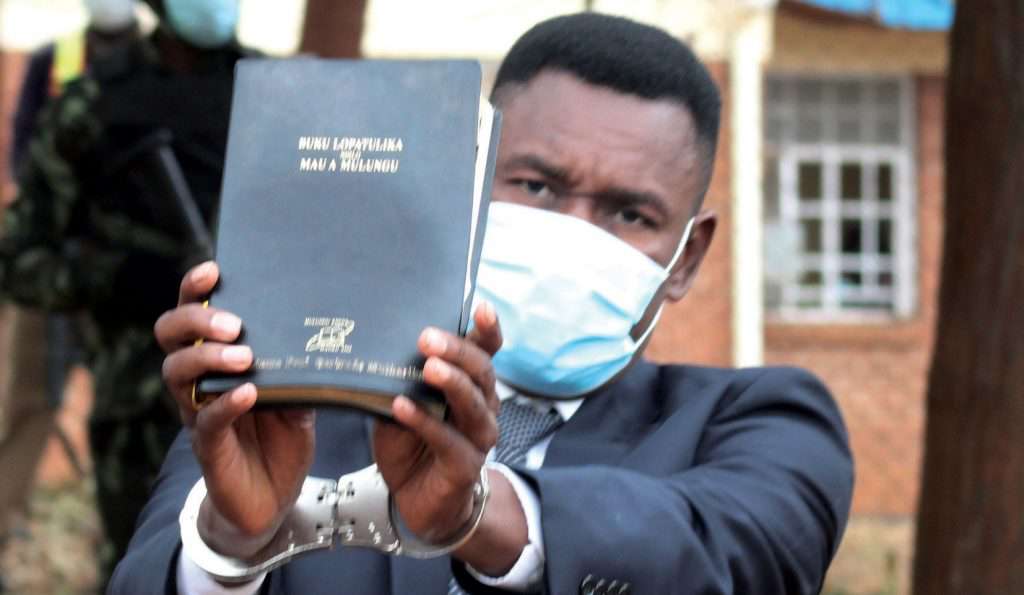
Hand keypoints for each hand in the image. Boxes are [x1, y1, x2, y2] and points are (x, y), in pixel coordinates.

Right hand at [155, 261, 314, 556]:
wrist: (274, 496)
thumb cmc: (281, 436)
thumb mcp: (299, 392)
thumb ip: (301, 364)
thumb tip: (328, 330)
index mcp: (215, 358)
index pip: (190, 314)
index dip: (193, 290)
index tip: (212, 270)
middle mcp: (198, 380)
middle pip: (170, 336)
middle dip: (196, 320)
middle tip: (233, 323)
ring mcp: (197, 412)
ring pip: (178, 374)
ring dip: (208, 358)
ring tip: (244, 356)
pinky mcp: (207, 446)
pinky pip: (206, 420)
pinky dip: (225, 404)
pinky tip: (248, 394)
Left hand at [373, 304, 529, 574]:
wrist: (417, 498)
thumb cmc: (410, 442)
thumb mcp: (400, 401)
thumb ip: (398, 377)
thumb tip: (372, 342)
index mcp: (471, 383)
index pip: (486, 351)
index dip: (487, 330)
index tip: (482, 308)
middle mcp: (483, 405)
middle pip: (482, 371)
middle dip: (458, 351)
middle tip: (428, 337)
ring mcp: (478, 437)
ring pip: (474, 404)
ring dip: (452, 382)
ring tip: (429, 367)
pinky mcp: (465, 465)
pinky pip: (447, 440)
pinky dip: (424, 422)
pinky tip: (402, 408)